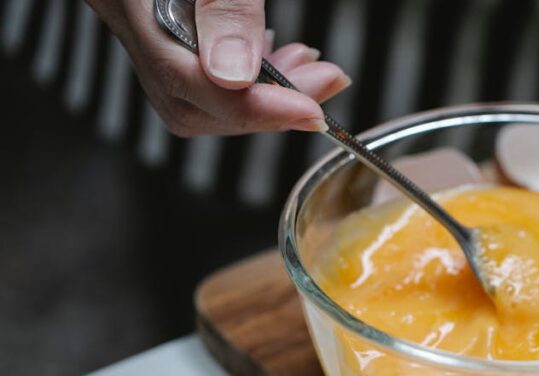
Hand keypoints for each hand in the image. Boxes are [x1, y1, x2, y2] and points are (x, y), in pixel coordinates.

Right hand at [87, 0, 349, 136]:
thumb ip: (226, 3)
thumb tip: (236, 77)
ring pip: (195, 92)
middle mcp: (124, 9)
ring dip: (262, 97)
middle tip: (324, 88)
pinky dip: (249, 76)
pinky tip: (283, 58)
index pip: (183, 80)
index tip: (311, 111)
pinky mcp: (162, 13)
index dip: (252, 109)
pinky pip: (199, 66)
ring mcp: (138, 13)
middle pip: (187, 100)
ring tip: (314, 75)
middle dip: (262, 108)